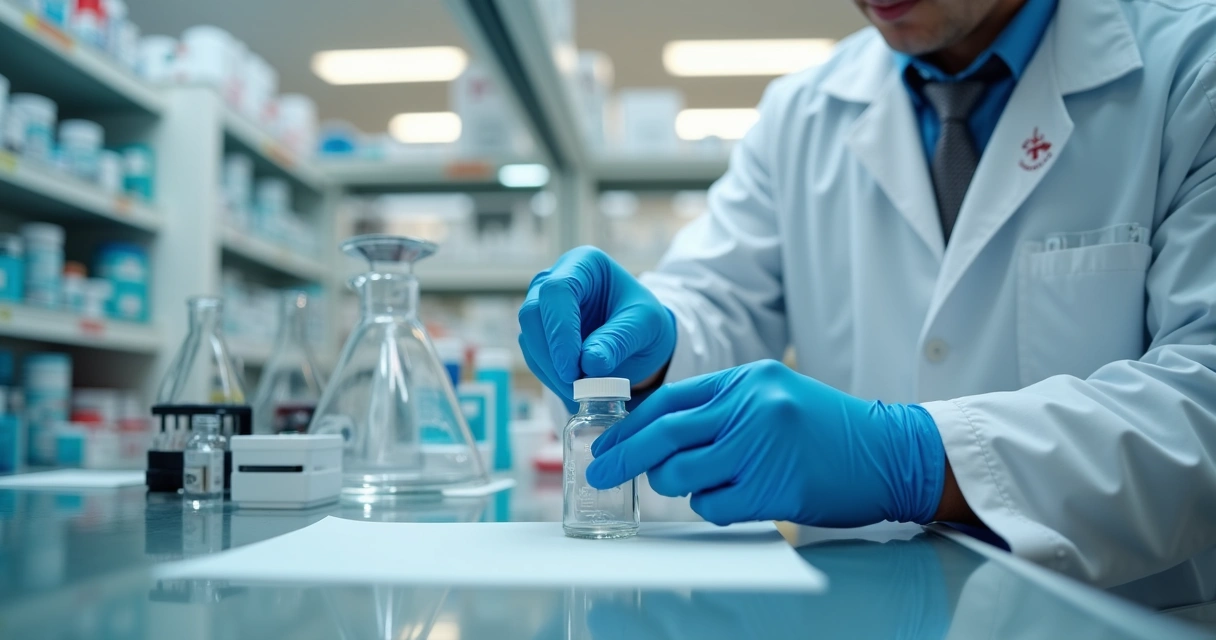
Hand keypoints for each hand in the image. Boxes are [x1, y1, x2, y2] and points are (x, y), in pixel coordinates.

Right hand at [518, 247, 676, 407]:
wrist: (640, 336)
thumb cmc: (645, 321)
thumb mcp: (646, 326)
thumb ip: (619, 340)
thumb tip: (589, 363)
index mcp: (584, 263)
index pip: (557, 291)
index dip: (560, 331)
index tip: (572, 369)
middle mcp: (555, 278)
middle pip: (533, 314)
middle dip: (552, 356)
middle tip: (576, 388)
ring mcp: (542, 306)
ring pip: (529, 338)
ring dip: (551, 371)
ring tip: (582, 393)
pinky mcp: (539, 333)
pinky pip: (534, 356)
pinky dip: (551, 377)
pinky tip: (574, 389)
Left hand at [586, 360, 945, 527]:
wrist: (891, 452)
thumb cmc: (827, 429)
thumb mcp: (773, 395)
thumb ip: (722, 407)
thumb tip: (657, 433)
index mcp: (747, 379)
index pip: (669, 399)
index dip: (630, 424)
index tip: (606, 443)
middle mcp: (752, 407)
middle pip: (664, 434)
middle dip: (624, 457)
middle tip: (601, 474)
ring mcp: (763, 448)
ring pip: (682, 473)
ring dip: (672, 485)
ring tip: (687, 484)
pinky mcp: (776, 488)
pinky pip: (713, 505)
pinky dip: (707, 507)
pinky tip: (724, 499)